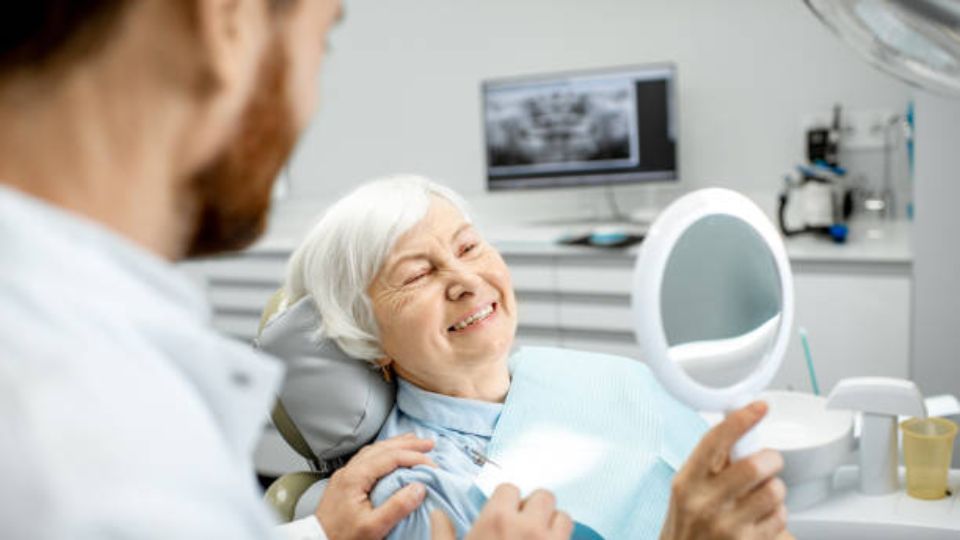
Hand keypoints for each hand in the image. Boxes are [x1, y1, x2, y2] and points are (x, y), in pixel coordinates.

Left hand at [316, 433, 435, 539]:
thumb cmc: (343, 538)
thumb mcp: (373, 527)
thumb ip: (397, 507)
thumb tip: (419, 487)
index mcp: (355, 477)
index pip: (390, 457)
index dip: (414, 457)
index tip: (432, 465)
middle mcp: (349, 471)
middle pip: (382, 448)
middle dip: (408, 443)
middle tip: (429, 443)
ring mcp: (345, 474)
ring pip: (374, 450)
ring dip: (396, 444)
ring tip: (414, 442)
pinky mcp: (344, 481)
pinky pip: (367, 457)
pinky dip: (385, 452)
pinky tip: (391, 455)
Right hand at [430, 484, 572, 539]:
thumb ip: (442, 533)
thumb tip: (436, 513)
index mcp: (496, 520)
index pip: (510, 488)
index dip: (507, 501)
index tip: (503, 515)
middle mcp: (527, 527)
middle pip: (543, 496)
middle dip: (535, 508)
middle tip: (524, 526)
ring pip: (563, 517)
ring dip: (553, 524)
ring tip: (541, 538)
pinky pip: (572, 537)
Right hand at [659, 401, 787, 539]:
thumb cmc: (688, 525)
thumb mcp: (688, 489)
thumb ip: (711, 462)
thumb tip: (739, 426)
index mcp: (688, 482)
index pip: (715, 441)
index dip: (740, 420)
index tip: (759, 407)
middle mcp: (705, 503)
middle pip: (755, 465)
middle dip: (770, 459)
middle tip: (768, 462)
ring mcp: (727, 527)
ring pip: (774, 491)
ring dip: (775, 490)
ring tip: (762, 496)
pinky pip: (780, 518)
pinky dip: (778, 515)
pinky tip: (761, 519)